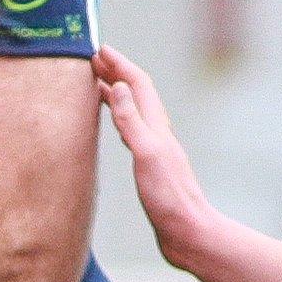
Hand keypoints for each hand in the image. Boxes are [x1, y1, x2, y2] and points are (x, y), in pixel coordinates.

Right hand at [93, 46, 213, 270]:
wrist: (187, 232)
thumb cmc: (168, 197)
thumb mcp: (146, 154)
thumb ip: (131, 120)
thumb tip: (117, 85)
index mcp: (156, 127)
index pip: (137, 85)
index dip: (119, 64)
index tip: (99, 49)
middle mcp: (157, 132)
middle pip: (135, 93)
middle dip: (116, 72)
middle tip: (93, 60)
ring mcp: (154, 148)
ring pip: (133, 110)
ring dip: (116, 92)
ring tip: (96, 83)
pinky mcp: (150, 165)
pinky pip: (131, 129)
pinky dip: (118, 116)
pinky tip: (112, 124)